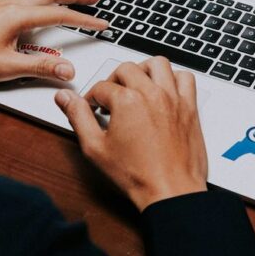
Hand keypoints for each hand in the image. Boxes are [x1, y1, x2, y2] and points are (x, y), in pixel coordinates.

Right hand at [55, 57, 207, 210]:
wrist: (171, 191)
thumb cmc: (137, 175)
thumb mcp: (96, 148)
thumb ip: (78, 118)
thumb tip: (64, 98)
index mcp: (127, 101)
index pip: (102, 87)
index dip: (92, 98)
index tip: (93, 108)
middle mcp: (152, 94)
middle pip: (127, 69)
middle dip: (114, 80)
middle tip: (110, 99)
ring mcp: (173, 99)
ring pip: (158, 64)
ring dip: (144, 70)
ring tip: (136, 85)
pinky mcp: (189, 107)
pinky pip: (185, 78)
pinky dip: (173, 78)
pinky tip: (164, 90)